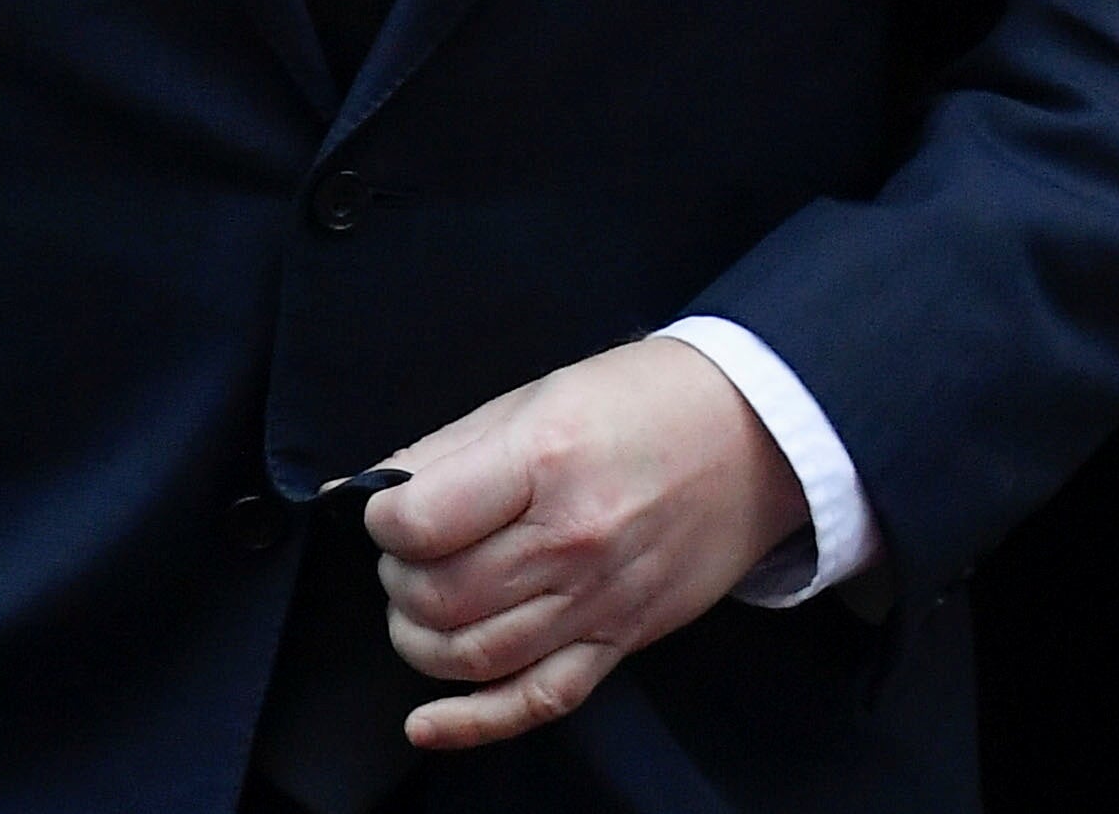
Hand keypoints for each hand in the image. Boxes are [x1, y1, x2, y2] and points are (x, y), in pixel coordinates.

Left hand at [360, 333, 813, 748]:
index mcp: (546, 461)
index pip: (418, 523)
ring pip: (472, 656)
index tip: (392, 507)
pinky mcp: (621, 639)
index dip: (383, 518)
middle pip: (438, 596)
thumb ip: (446, 449)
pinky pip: (538, 700)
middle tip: (412, 551)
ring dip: (420, 638)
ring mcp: (600, 599)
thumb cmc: (646, 399)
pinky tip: (426, 723)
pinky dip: (473, 723)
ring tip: (425, 603)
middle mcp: (573, 539)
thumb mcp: (540, 394)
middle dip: (398, 578)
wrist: (759, 430)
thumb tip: (359, 491)